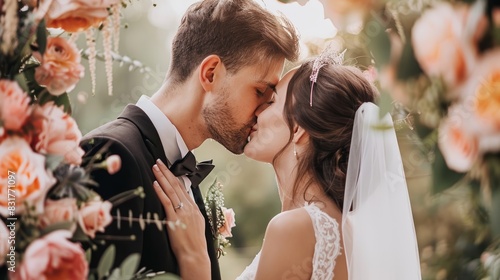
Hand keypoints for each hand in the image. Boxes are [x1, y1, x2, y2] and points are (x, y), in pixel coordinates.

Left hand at [152, 159, 209, 278]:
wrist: (195, 254)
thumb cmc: (194, 243)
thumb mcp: (195, 224)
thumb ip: (189, 214)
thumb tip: (183, 206)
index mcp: (194, 208)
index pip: (183, 188)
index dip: (174, 177)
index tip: (167, 168)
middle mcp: (189, 207)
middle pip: (176, 185)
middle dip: (166, 172)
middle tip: (159, 161)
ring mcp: (182, 212)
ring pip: (171, 190)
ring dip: (162, 177)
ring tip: (155, 167)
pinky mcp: (174, 218)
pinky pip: (166, 202)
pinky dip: (160, 191)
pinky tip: (155, 183)